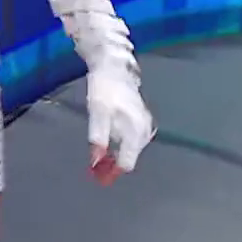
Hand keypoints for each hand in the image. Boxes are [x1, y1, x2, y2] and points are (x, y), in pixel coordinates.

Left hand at [86, 63, 154, 186]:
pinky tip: (111, 138)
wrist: (114, 67)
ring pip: (131, 149)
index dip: (111, 171)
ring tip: (101, 149)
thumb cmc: (104, 89)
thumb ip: (98, 138)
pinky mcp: (143, 121)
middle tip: (94, 161)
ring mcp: (146, 126)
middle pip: (129, 157)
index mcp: (136, 132)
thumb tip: (96, 161)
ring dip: (116, 152)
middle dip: (113, 162)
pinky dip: (121, 143)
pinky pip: (132, 140)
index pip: (127, 163)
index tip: (96, 174)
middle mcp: (145, 131)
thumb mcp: (97, 113)